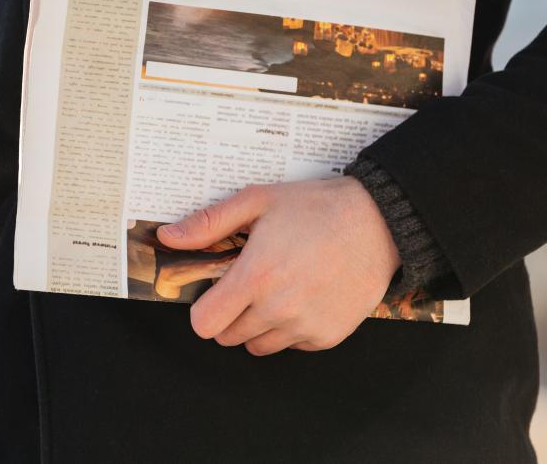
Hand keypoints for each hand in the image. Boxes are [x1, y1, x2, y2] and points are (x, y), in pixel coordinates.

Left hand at [157, 177, 399, 355]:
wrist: (379, 221)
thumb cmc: (316, 207)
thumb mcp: (258, 201)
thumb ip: (208, 223)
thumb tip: (167, 236)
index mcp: (255, 277)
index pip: (204, 324)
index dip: (205, 309)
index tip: (218, 291)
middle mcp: (278, 308)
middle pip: (228, 337)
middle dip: (231, 314)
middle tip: (252, 284)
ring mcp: (304, 326)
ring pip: (259, 345)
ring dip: (260, 324)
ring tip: (280, 288)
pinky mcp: (328, 336)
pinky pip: (293, 346)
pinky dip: (292, 329)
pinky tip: (305, 296)